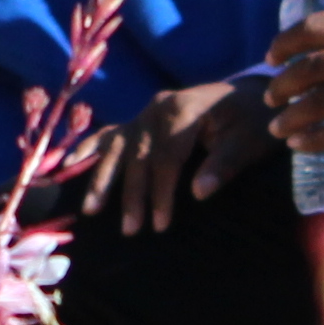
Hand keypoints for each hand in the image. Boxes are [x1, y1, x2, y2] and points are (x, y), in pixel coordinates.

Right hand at [93, 79, 270, 233]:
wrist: (253, 94)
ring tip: (92, 209)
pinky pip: (111, 133)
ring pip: (119, 147)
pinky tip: (69, 164)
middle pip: (139, 155)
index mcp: (185, 109)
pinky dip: (90, 148)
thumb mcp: (251, 140)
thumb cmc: (254, 120)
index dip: (161, 191)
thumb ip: (225, 163)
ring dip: (104, 178)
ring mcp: (147, 112)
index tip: (160, 224)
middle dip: (133, 194)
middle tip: (131, 230)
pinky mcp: (142, 118)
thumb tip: (198, 192)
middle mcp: (159, 107)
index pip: (167, 156)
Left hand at [262, 12, 323, 157]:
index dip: (286, 41)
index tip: (272, 56)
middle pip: (309, 68)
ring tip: (278, 126)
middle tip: (272, 95)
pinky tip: (299, 146)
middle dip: (282, 84)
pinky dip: (315, 140)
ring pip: (319, 103)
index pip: (315, 27)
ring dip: (291, 116)